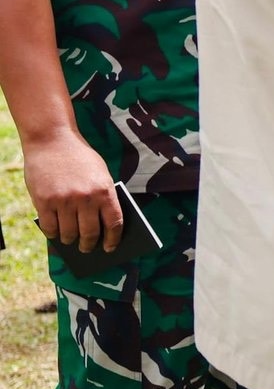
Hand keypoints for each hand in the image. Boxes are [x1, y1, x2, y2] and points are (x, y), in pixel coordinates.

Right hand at [23, 127, 121, 251]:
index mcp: (105, 191)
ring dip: (70, 240)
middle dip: (89, 244)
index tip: (110, 248)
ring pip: (68, 233)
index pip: (114, 223)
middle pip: (90, 232)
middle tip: (87, 249)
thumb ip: (102, 196)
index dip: (113, 239)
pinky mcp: (43, 201)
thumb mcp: (100, 173)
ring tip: (71, 241)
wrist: (53, 140)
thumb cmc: (79, 158)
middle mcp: (85, 198)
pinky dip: (53, 234)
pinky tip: (55, 233)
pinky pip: (49, 227)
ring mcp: (63, 201)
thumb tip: (101, 225)